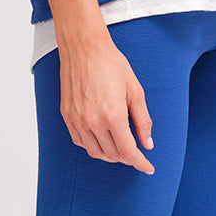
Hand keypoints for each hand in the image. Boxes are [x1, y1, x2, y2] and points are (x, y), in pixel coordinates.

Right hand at [59, 35, 155, 173]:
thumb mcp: (135, 91)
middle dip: (127, 158)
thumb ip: (142, 120)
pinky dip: (93, 146)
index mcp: (113, 115)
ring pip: (95, 152)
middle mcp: (93, 121)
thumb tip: (147, 143)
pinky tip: (102, 139)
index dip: (140, 163)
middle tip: (137, 153)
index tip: (148, 168)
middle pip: (112, 154)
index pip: (128, 152)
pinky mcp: (67, 115)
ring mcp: (77, 119)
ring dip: (110, 155)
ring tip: (121, 148)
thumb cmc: (112, 64)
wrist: (84, 47)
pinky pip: (80, 141)